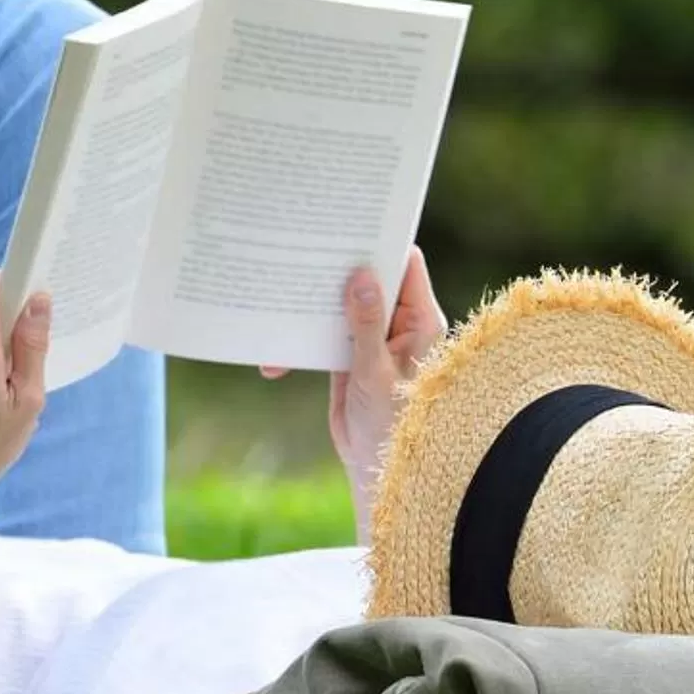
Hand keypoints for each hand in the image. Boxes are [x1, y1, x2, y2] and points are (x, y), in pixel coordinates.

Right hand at [262, 247, 446, 527]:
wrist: (379, 471)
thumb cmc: (395, 425)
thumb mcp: (376, 372)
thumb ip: (365, 324)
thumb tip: (360, 276)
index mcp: (419, 319)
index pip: (404, 264)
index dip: (380, 241)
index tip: (350, 222)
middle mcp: (397, 323)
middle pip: (367, 279)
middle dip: (337, 267)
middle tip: (304, 245)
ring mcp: (371, 338)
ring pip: (341, 304)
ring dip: (313, 303)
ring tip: (279, 287)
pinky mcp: (348, 356)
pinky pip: (323, 333)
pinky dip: (300, 337)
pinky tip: (275, 347)